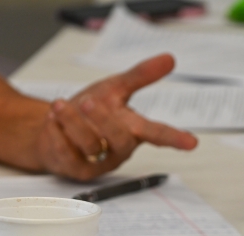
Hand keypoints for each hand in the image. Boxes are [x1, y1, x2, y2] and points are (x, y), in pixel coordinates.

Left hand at [36, 54, 197, 179]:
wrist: (54, 129)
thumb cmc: (88, 112)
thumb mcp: (114, 88)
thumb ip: (140, 76)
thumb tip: (169, 59)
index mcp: (133, 129)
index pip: (158, 133)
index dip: (175, 138)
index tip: (191, 143)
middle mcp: (119, 148)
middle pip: (121, 138)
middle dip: (104, 119)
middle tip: (89, 101)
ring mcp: (99, 161)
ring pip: (91, 145)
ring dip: (73, 122)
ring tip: (60, 105)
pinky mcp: (77, 170)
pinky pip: (68, 154)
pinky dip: (57, 134)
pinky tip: (52, 121)